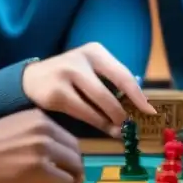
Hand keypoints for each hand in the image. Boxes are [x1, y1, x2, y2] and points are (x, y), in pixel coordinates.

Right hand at [0, 109, 85, 182]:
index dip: (70, 156)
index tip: (66, 168)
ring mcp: (43, 148)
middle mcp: (45, 129)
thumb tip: (56, 151)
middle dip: (75, 167)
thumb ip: (36, 134)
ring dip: (73, 179)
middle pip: (75, 151)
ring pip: (74, 166)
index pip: (68, 138)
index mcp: (40, 118)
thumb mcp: (15, 128)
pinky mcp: (39, 169)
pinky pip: (65, 181)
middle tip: (70, 180)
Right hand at [21, 42, 155, 136]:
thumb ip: (110, 82)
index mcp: (95, 51)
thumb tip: (139, 105)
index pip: (123, 74)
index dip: (138, 95)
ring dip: (112, 120)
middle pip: (111, 89)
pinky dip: (96, 122)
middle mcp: (81, 59)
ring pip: (98, 102)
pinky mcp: (56, 93)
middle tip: (132, 125)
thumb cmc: (69, 77)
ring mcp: (67, 75)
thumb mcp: (90, 70)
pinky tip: (104, 128)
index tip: (150, 111)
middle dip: (124, 111)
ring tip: (120, 130)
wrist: (32, 79)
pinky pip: (83, 112)